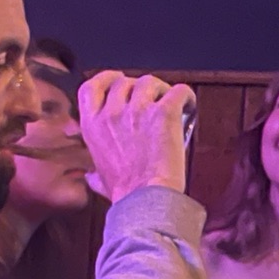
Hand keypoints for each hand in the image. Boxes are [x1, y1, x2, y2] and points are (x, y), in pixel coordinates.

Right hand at [78, 71, 193, 200]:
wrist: (146, 199)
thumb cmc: (125, 192)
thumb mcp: (100, 178)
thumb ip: (94, 173)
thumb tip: (90, 178)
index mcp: (91, 126)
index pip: (91, 87)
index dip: (106, 79)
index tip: (117, 80)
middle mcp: (111, 114)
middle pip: (125, 81)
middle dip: (140, 88)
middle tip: (153, 101)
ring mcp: (137, 111)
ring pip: (150, 82)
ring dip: (162, 90)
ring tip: (170, 105)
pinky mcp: (163, 112)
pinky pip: (179, 90)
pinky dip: (186, 96)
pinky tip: (188, 107)